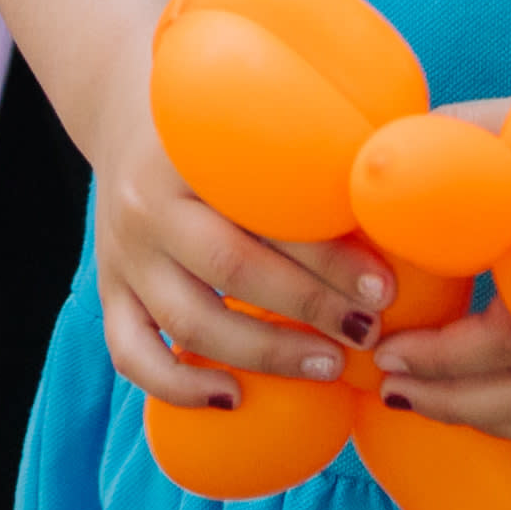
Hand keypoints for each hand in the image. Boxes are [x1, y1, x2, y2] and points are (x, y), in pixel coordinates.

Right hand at [78, 100, 373, 410]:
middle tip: (366, 331)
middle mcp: (150, 201)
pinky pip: (131, 352)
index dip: (331, 253)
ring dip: (263, 353)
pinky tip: (231, 399)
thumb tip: (400, 195)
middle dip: (309, 307)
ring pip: (188, 318)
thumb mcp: (258, 114)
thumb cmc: (223, 120)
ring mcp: (124, 251)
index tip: (384, 288)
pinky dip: (177, 385)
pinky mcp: (109, 288)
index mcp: (193, 149)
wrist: (124, 110)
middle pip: (232, 266)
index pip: (267, 207)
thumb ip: (318, 145)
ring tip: (328, 366)